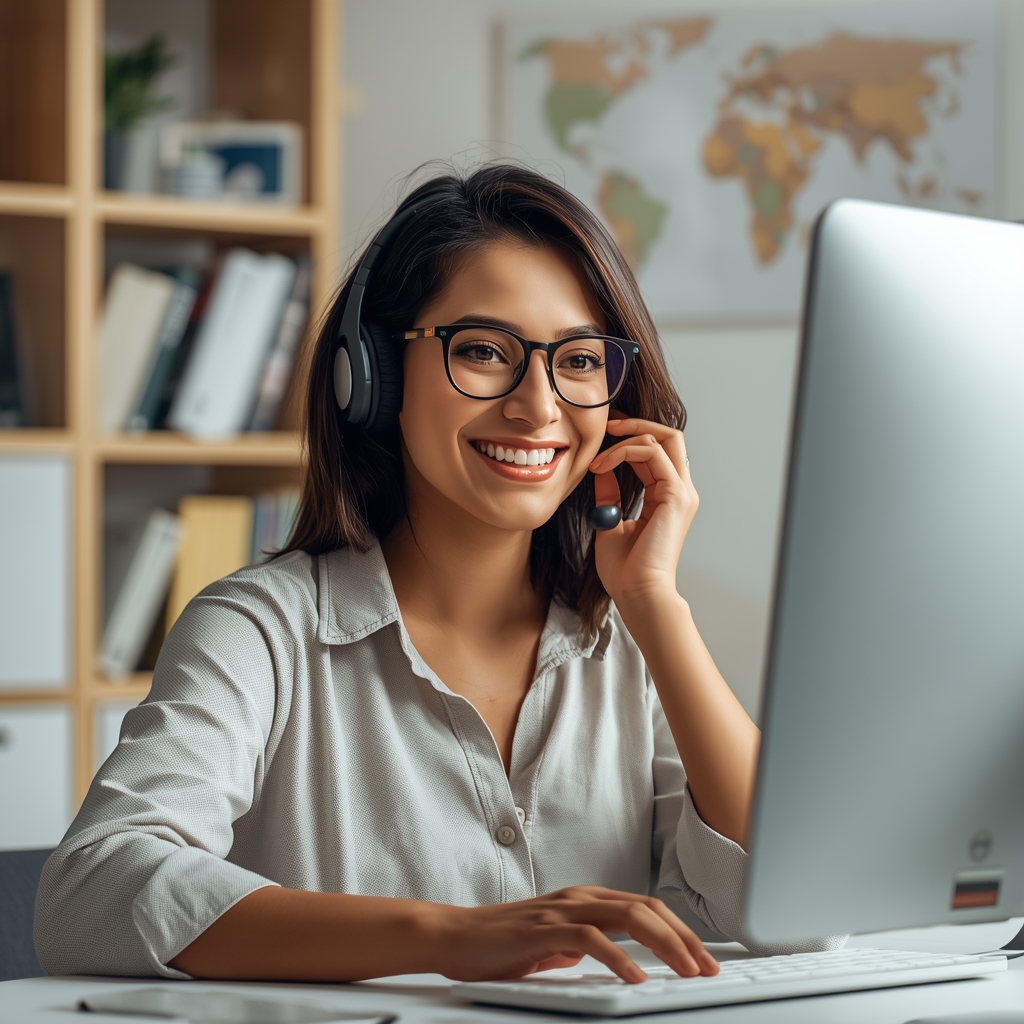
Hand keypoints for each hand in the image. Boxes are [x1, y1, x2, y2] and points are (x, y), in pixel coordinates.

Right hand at [432, 886, 718, 982]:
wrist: (454, 936)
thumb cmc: (501, 944)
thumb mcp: (554, 945)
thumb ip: (584, 944)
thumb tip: (614, 960)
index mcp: (585, 899)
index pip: (646, 907)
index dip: (680, 931)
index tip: (703, 959)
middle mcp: (579, 897)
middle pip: (647, 908)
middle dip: (684, 938)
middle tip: (707, 969)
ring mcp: (562, 910)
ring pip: (628, 916)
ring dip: (664, 945)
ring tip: (686, 971)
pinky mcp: (544, 929)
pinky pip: (590, 939)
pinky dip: (618, 957)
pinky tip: (635, 977)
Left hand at [589, 417, 697, 606]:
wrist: (638, 594)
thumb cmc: (625, 571)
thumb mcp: (609, 522)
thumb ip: (609, 495)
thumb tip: (601, 472)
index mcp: (667, 498)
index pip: (656, 452)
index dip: (631, 437)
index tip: (604, 434)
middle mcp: (680, 492)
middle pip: (668, 437)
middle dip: (636, 424)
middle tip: (607, 424)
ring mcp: (682, 492)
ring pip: (664, 438)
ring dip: (626, 438)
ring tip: (598, 455)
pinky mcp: (677, 496)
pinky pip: (653, 453)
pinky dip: (625, 451)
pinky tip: (602, 467)